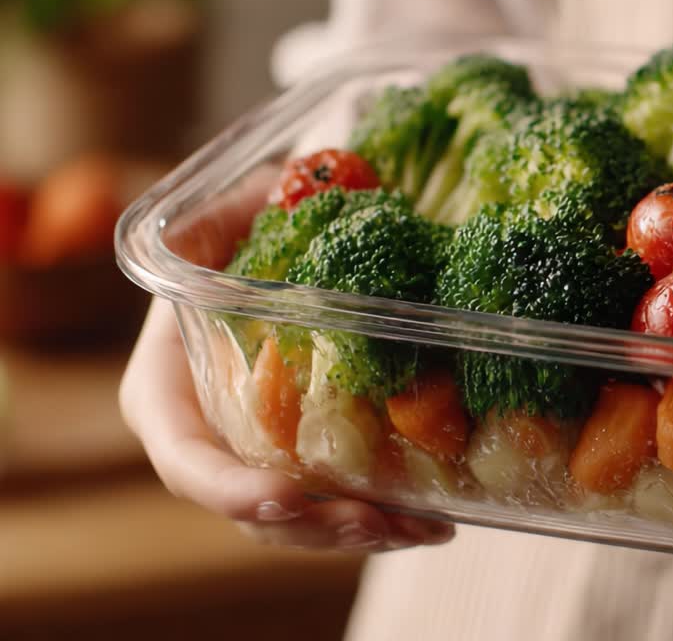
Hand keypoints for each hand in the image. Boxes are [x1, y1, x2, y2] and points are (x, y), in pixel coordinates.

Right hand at [119, 171, 453, 551]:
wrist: (307, 225)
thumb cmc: (261, 213)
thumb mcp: (230, 205)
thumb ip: (205, 224)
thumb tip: (196, 233)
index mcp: (170, 385)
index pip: (184, 457)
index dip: (228, 489)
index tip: (287, 496)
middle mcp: (213, 434)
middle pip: (251, 510)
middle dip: (316, 528)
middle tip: (379, 521)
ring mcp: (265, 454)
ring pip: (304, 522)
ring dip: (362, 533)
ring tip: (425, 527)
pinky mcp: (315, 457)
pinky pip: (341, 503)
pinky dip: (387, 517)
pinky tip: (437, 518)